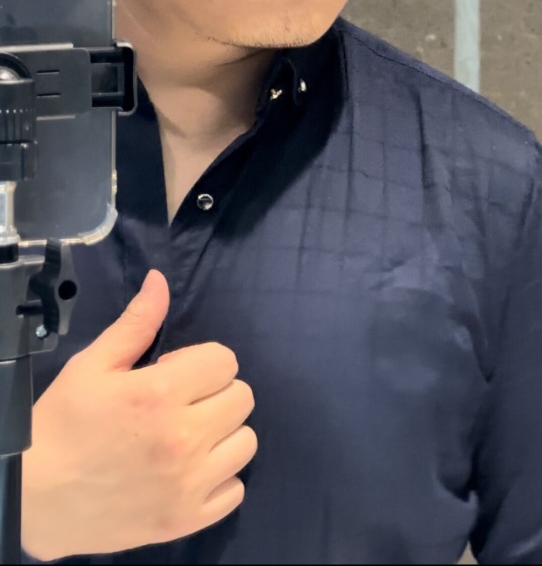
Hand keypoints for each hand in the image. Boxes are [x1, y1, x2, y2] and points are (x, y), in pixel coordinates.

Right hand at [22, 270, 256, 559]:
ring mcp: (188, 484)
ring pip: (245, 442)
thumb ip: (136, 323)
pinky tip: (188, 472)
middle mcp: (183, 438)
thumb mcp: (92, 365)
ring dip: (223, 434)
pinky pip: (235, 490)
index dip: (202, 361)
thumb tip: (160, 281)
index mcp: (160, 393)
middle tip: (181, 404)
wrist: (36, 499)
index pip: (225, 360)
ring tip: (188, 437)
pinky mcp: (186, 520)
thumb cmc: (63, 425)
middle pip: (242, 398)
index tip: (175, 374)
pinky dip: (219, 479)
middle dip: (215, 392)